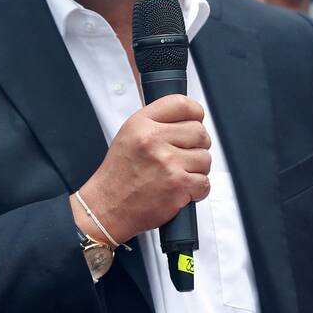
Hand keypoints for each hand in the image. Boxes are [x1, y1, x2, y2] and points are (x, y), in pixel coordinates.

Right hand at [73, 95, 211, 242]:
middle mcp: (153, 140)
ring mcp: (167, 163)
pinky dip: (196, 190)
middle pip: (199, 132)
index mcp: (141, 124)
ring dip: (196, 169)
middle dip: (196, 146)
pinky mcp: (178, 186)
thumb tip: (188, 116)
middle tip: (183, 156)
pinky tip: (180, 189)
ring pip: (205, 158)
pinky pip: (204, 183)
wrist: (108, 208)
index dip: (195, 113)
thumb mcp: (129, 136)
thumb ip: (156, 123)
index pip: (182, 104)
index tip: (195, 121)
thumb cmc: (119, 175)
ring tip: (177, 175)